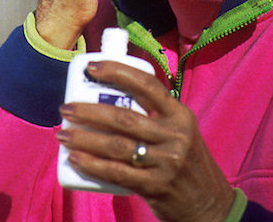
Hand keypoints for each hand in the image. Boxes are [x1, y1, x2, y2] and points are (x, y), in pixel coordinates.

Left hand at [57, 61, 235, 221]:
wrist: (209, 205)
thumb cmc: (186, 163)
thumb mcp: (181, 133)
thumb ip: (156, 117)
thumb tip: (110, 101)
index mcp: (181, 115)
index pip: (148, 85)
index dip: (118, 72)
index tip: (93, 67)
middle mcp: (175, 135)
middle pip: (124, 117)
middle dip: (88, 110)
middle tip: (66, 108)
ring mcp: (166, 162)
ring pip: (116, 145)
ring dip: (84, 138)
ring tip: (63, 133)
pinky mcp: (156, 186)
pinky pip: (116, 173)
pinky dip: (92, 164)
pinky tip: (75, 159)